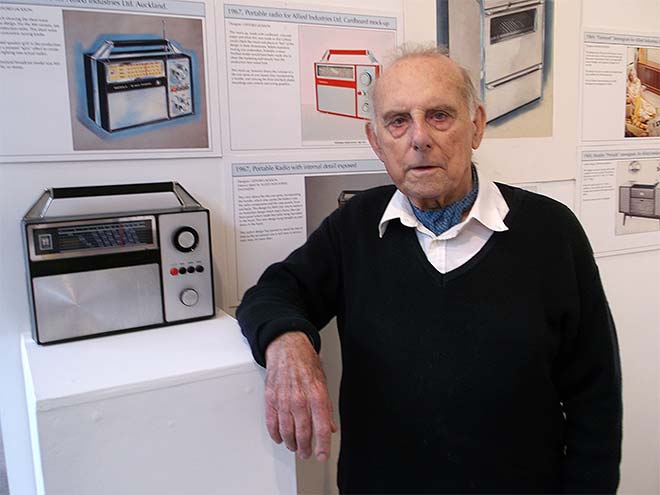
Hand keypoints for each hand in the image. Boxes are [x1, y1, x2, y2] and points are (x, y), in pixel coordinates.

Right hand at [264, 331, 336, 460]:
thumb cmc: (305, 363)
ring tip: (295, 447)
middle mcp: (300, 400)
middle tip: (307, 453)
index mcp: (316, 395)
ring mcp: (283, 400)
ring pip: (287, 432)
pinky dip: (276, 434)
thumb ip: (326, 407)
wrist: (287, 348)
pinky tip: (280, 438)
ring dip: (291, 443)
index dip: (323, 446)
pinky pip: (272, 423)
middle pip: (303, 434)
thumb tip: (330, 426)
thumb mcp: (323, 383)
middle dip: (306, 448)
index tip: (323, 455)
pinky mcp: (270, 399)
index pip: (322, 428)